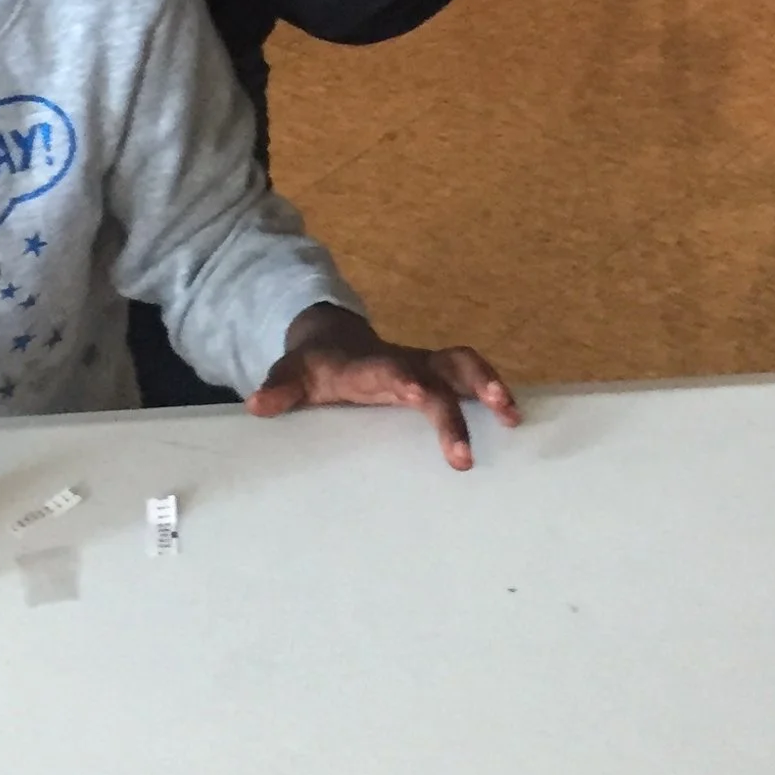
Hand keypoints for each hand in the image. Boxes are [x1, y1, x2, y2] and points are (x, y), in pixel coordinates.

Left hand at [249, 301, 519, 468]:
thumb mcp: (292, 378)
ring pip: (466, 367)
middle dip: (466, 394)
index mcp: (370, 365)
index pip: (391, 369)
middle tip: (482, 431)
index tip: (420, 395)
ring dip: (492, 386)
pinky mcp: (438, 376)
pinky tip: (517, 419)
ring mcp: (426, 367)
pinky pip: (473, 380)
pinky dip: (495, 394)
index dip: (406, 380)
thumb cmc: (315, 368)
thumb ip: (279, 390)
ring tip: (514, 416)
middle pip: (444, 367)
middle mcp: (406, 362)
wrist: (332, 343)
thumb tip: (257, 404)